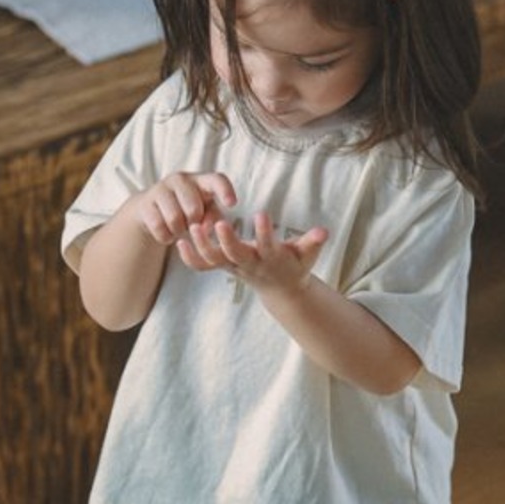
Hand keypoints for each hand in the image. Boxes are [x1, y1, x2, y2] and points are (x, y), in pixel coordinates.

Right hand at [131, 172, 236, 245]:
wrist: (152, 209)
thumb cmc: (188, 209)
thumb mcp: (206, 212)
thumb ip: (214, 218)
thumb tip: (210, 227)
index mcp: (201, 180)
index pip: (216, 180)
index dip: (225, 191)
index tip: (232, 204)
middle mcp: (180, 179)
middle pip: (193, 209)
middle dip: (193, 222)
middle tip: (191, 223)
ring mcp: (161, 189)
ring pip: (174, 219)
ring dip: (178, 231)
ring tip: (179, 228)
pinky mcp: (145, 203)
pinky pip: (159, 227)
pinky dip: (165, 236)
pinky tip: (167, 233)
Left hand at [177, 211, 327, 296]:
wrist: (281, 289)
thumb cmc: (295, 265)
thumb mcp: (308, 255)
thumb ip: (313, 242)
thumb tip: (325, 231)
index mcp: (271, 259)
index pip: (267, 246)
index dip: (264, 233)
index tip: (261, 215)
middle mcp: (250, 264)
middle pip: (235, 255)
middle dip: (227, 241)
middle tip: (218, 222)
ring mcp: (234, 267)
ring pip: (215, 261)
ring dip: (202, 246)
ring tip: (193, 227)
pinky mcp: (224, 267)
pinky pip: (203, 267)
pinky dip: (190, 257)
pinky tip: (179, 242)